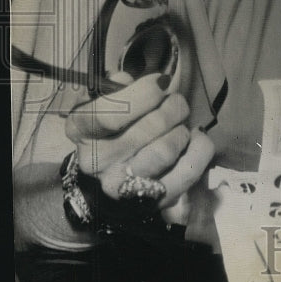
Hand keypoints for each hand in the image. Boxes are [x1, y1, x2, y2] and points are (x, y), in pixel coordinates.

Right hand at [64, 72, 213, 209]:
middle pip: (149, 127)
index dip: (144, 93)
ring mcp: (123, 186)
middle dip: (172, 106)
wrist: (109, 180)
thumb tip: (126, 80)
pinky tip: (195, 139)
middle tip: (175, 102)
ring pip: (167, 149)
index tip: (162, 82)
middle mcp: (96, 162)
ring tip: (180, 125)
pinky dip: (200, 149)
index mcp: (80, 131)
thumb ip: (115, 89)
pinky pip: (188, 171)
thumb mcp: (103, 103)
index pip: (110, 114)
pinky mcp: (153, 200)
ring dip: (181, 130)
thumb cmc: (111, 131)